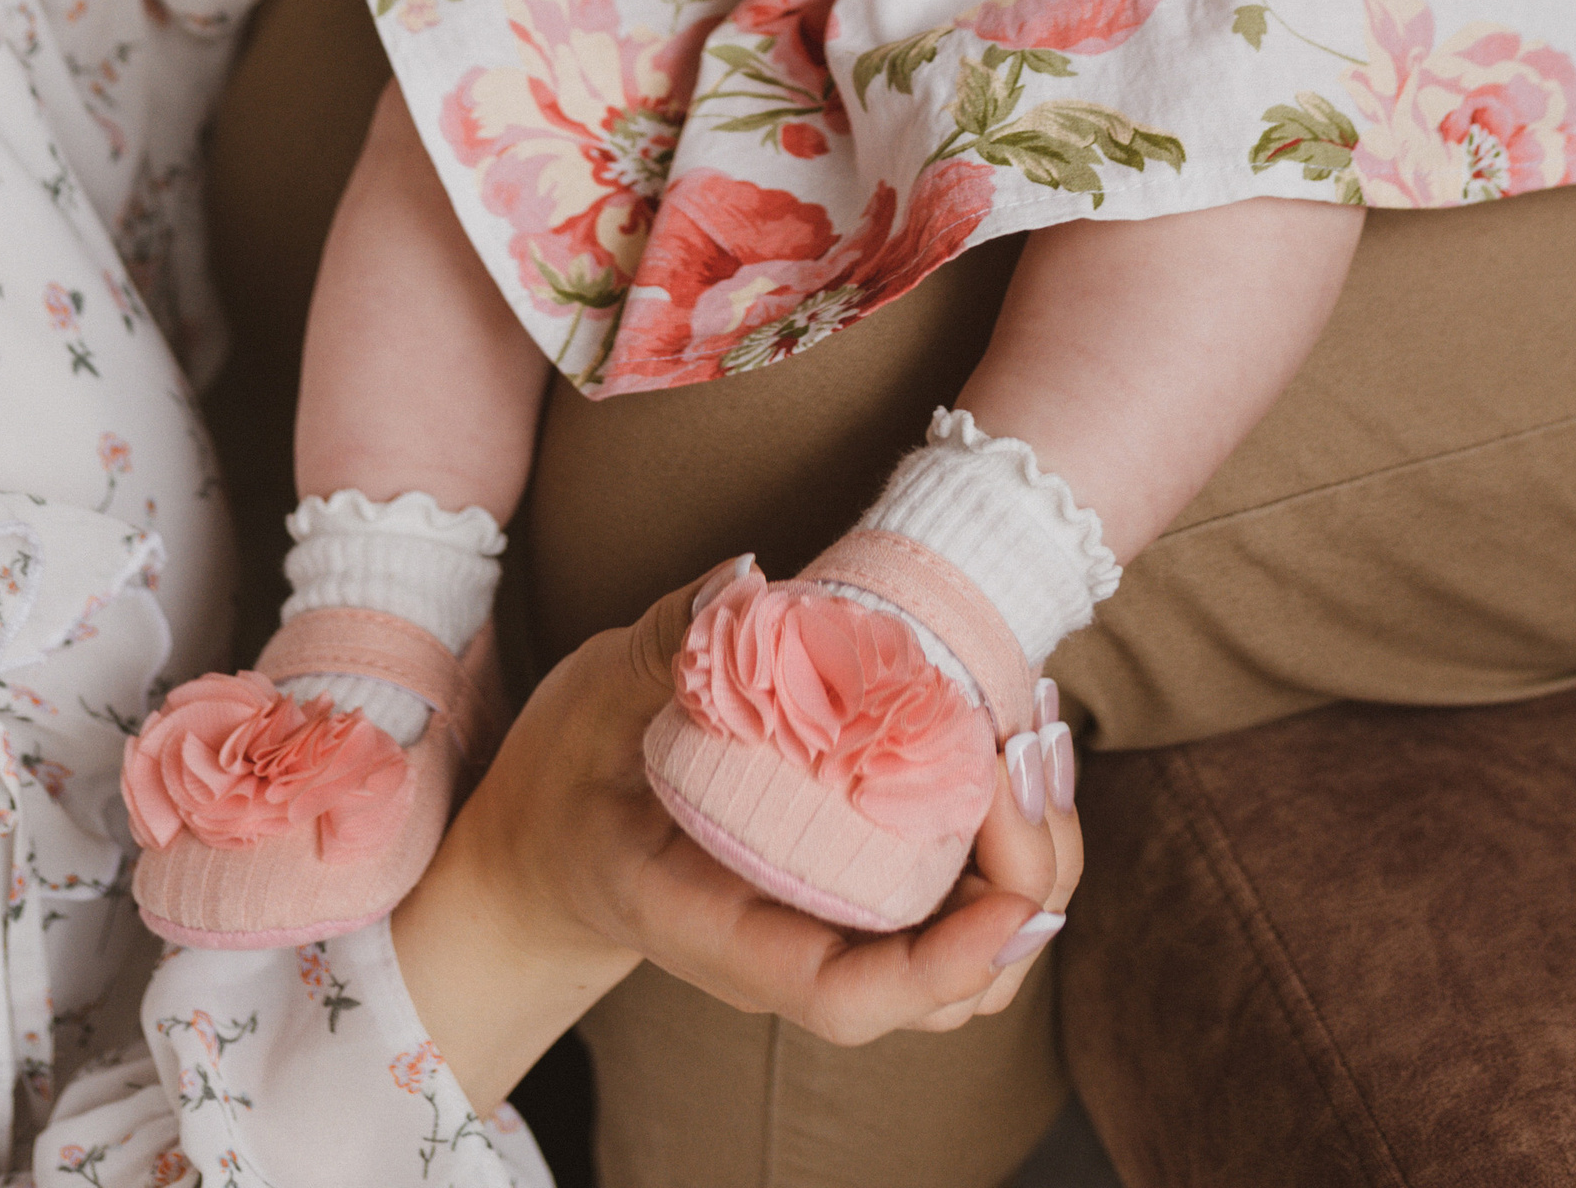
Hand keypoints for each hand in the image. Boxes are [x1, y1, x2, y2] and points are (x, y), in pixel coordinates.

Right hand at [393, 572, 1079, 1114]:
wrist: (543, 848)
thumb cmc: (561, 785)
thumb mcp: (588, 704)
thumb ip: (660, 646)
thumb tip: (742, 580)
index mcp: (721, 929)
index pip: (846, 995)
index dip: (942, 965)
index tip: (1011, 900)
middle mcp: (796, 943)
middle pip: (948, 983)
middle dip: (1020, 880)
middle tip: (1026, 745)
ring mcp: (834, 918)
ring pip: (972, 942)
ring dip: (1030, 851)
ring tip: (1032, 727)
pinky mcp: (857, 877)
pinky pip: (957, 887)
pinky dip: (1004, 827)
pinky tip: (1005, 730)